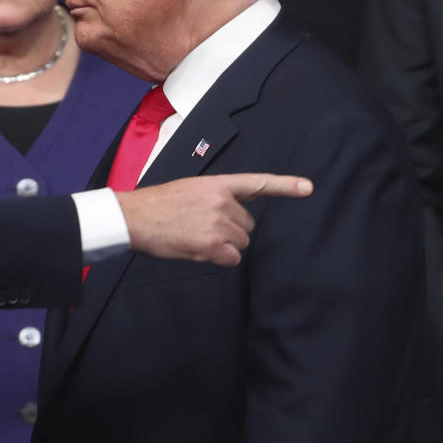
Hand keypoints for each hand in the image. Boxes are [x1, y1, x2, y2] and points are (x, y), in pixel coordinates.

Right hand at [117, 173, 313, 266]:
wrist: (133, 217)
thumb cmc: (156, 206)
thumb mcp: (189, 191)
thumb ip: (214, 199)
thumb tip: (229, 219)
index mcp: (217, 184)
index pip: (257, 183)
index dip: (286, 186)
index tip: (308, 188)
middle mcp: (223, 201)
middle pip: (248, 226)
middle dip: (231, 232)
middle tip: (201, 229)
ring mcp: (219, 222)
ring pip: (240, 244)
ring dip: (223, 247)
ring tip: (195, 239)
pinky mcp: (213, 244)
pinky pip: (232, 259)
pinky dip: (219, 259)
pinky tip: (197, 251)